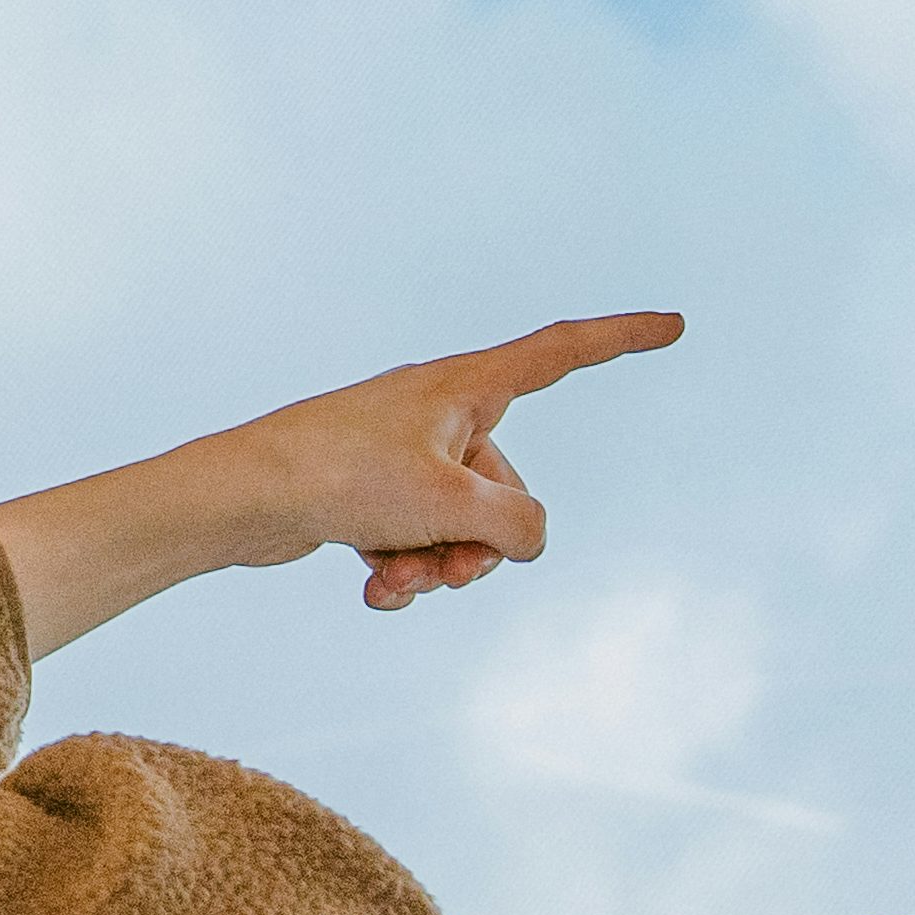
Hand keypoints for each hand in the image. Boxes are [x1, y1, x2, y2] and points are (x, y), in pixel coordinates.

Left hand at [213, 312, 686, 607]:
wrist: (238, 499)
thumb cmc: (341, 479)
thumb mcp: (452, 506)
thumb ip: (518, 525)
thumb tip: (525, 541)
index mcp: (466, 386)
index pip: (563, 352)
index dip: (623, 338)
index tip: (676, 324)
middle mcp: (439, 411)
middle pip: (510, 489)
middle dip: (486, 542)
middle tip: (443, 563)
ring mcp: (405, 454)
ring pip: (464, 527)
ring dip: (441, 565)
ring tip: (395, 578)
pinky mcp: (371, 494)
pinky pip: (419, 542)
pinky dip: (406, 570)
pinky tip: (372, 590)